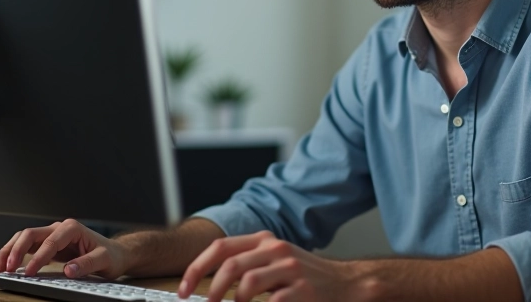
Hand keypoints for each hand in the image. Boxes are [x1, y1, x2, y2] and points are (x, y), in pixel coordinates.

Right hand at [0, 219, 127, 278]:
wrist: (115, 254)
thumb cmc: (111, 255)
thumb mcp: (104, 260)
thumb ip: (87, 264)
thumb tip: (68, 270)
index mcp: (72, 228)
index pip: (50, 241)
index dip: (38, 257)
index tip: (28, 272)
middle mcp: (59, 228)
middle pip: (30, 234)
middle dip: (16, 250)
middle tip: (6, 268)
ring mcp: (52, 235)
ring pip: (24, 238)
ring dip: (10, 251)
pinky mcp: (49, 245)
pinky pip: (27, 247)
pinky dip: (15, 254)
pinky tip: (7, 266)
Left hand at [178, 231, 354, 301]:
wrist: (346, 284)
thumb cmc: (305, 276)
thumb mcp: (274, 259)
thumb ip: (246, 263)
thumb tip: (207, 283)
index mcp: (264, 240)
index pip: (221, 248)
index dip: (196, 269)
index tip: (184, 289)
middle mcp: (276, 249)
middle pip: (231, 265)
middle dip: (210, 290)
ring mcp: (290, 269)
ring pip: (247, 284)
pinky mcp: (302, 290)